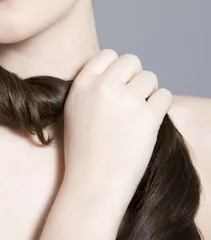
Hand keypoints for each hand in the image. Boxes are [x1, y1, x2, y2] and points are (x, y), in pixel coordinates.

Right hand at [62, 49, 172, 207]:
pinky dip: (160, 105)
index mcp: (82, 84)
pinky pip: (164, 96)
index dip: (117, 69)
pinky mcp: (147, 118)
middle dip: (135, 77)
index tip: (118, 87)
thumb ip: (91, 86)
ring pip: (150, 77)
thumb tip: (118, 71)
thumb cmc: (84, 150)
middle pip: (132, 61)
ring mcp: (126, 101)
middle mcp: (103, 87)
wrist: (93, 184)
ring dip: (149, 92)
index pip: (109, 55)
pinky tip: (150, 120)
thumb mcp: (74, 109)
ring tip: (139, 114)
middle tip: (132, 99)